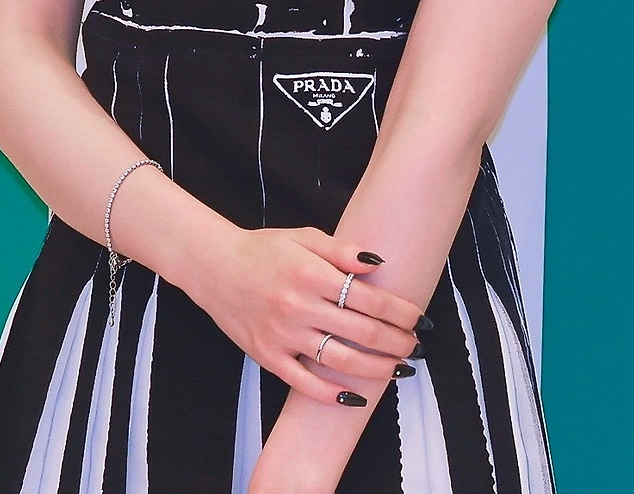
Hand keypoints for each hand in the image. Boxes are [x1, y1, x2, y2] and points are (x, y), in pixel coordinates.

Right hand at [182, 224, 421, 405]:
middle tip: (415, 347)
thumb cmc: (264, 250)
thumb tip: (377, 262)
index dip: (399, 311)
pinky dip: (331, 394)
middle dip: (396, 342)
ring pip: (339, 360)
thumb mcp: (304, 237)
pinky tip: (356, 396)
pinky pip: (304, 383)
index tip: (419, 319)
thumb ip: (341, 250)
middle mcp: (299, 306)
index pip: (367, 298)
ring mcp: (283, 335)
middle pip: (360, 332)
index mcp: (311, 274)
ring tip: (399, 370)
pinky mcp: (268, 357)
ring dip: (375, 369)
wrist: (215, 267)